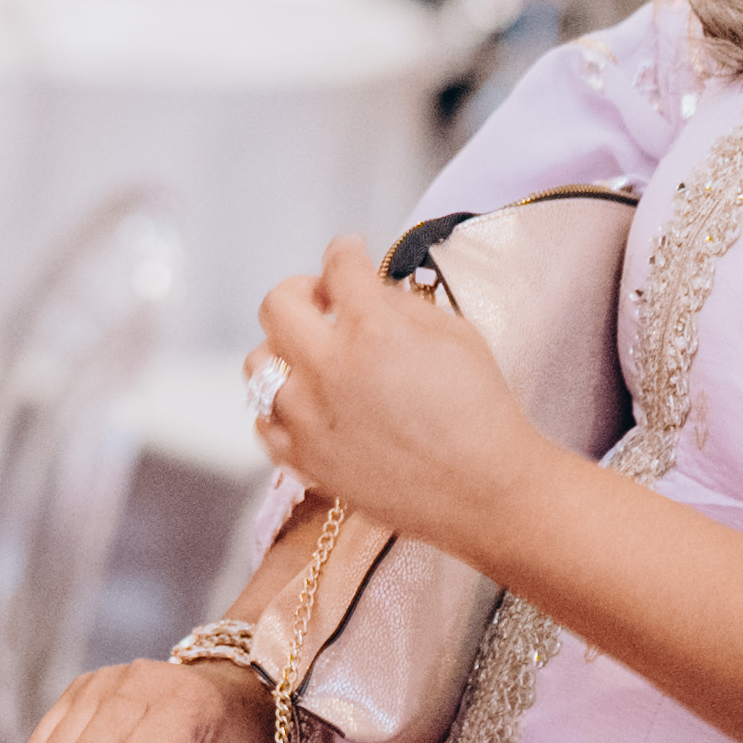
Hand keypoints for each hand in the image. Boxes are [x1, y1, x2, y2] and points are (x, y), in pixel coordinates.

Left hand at [252, 239, 530, 543]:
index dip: (345, 251)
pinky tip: (309, 402)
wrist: (485, 491)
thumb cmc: (480, 412)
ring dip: (284, 349)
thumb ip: (399, 302)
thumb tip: (365, 289)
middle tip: (324, 300)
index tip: (349, 253)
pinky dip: (280, 404)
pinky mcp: (305, 460)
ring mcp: (309, 419)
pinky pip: (263, 421)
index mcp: (373, 330)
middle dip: (301, 289)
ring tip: (315, 357)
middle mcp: (330, 370)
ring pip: (258, 364)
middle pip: (277, 304)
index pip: (338, 266)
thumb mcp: (455, 334)